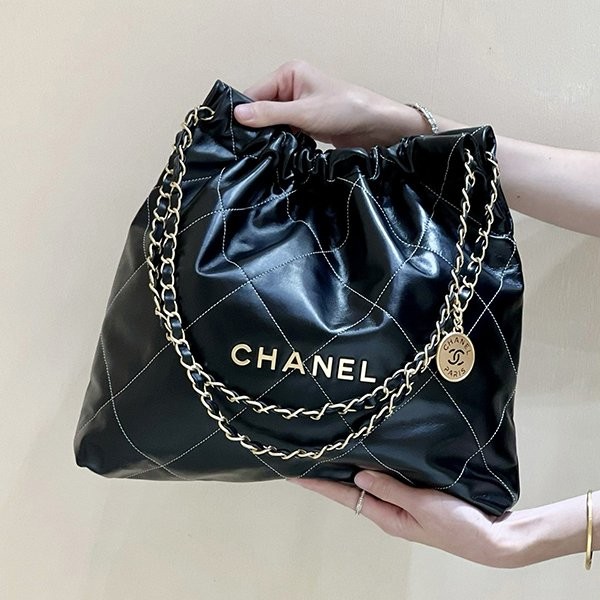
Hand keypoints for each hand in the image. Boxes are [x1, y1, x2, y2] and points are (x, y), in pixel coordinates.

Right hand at [233, 60, 428, 147]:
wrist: (374, 127)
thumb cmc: (345, 110)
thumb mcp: (303, 112)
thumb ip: (270, 114)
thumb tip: (238, 115)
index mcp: (289, 74)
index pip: (255, 92)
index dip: (244, 113)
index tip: (233, 134)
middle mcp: (291, 87)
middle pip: (261, 108)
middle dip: (256, 126)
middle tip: (245, 148)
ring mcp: (298, 107)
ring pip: (272, 122)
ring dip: (269, 136)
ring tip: (260, 152)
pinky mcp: (305, 124)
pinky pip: (283, 132)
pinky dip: (280, 142)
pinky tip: (275, 153)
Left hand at [293, 471, 526, 568]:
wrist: (493, 537)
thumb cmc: (459, 526)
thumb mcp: (421, 506)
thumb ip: (390, 489)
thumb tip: (358, 473)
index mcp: (387, 516)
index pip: (344, 495)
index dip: (319, 483)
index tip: (295, 472)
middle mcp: (389, 510)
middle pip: (351, 489)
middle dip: (328, 473)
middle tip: (306, 454)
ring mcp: (402, 503)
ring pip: (368, 482)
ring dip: (347, 469)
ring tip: (328, 452)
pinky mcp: (416, 496)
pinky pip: (387, 479)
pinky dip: (373, 467)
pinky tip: (368, 455)